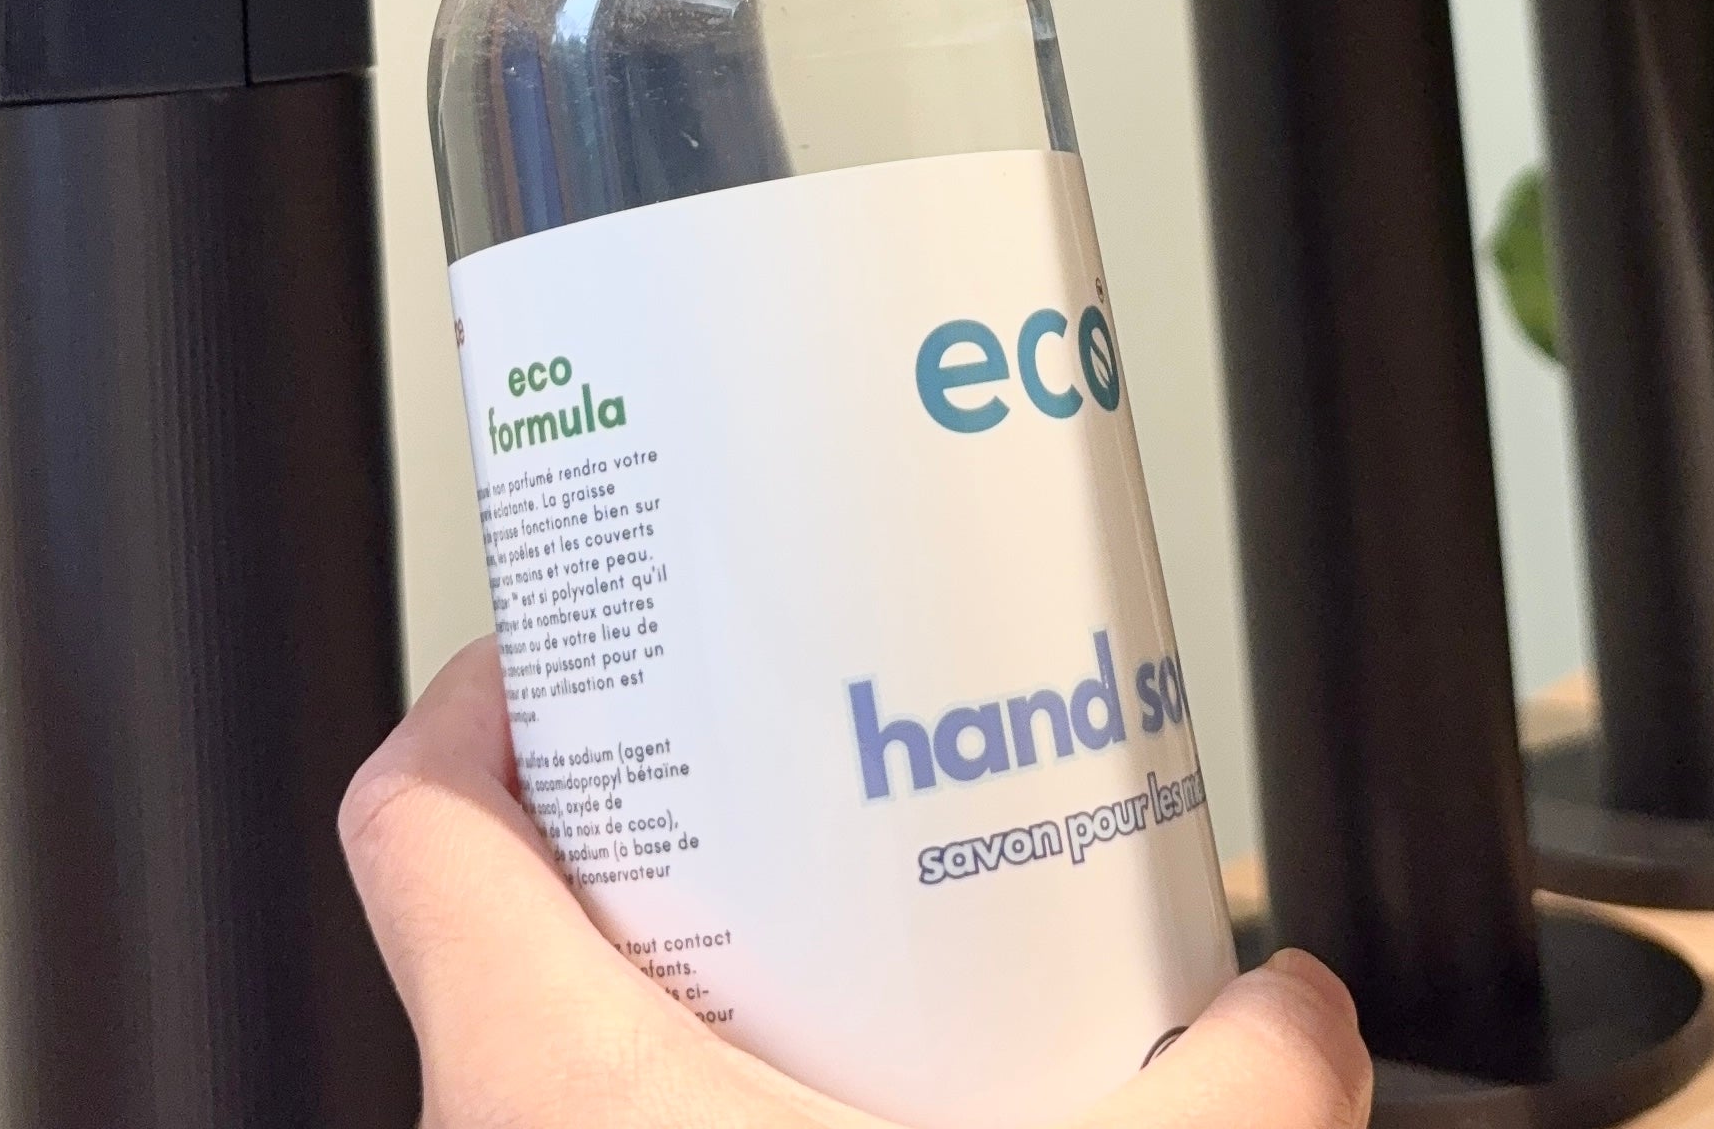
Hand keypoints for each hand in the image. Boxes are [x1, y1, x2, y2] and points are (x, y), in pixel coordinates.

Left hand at [343, 637, 1373, 1126]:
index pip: (411, 817)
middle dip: (658, 820)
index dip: (483, 690)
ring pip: (577, 1051)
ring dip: (702, 977)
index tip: (586, 632)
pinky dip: (729, 1101)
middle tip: (789, 755)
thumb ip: (1236, 1087)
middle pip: (511, 913)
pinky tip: (877, 1096)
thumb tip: (1302, 1012)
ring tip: (855, 925)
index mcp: (536, 1077)